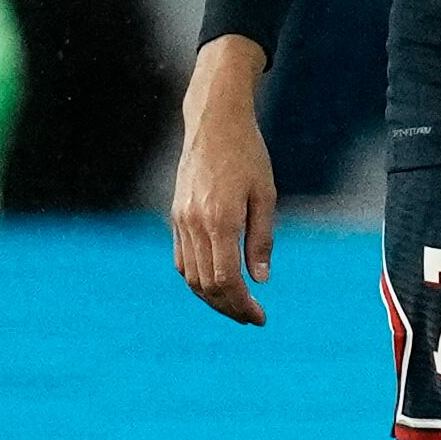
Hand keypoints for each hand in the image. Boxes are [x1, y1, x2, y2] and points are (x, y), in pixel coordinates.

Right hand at [170, 35, 277, 326]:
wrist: (214, 122)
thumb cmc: (248, 154)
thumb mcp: (265, 194)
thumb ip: (262, 239)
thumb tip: (260, 280)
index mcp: (221, 220)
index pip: (226, 280)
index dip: (242, 305)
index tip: (260, 317)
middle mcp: (196, 224)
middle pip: (206, 285)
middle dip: (229, 307)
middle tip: (252, 317)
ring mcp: (181, 220)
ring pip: (190, 276)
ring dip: (212, 297)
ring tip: (236, 305)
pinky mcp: (175, 215)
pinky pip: (181, 259)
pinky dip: (196, 278)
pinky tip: (216, 282)